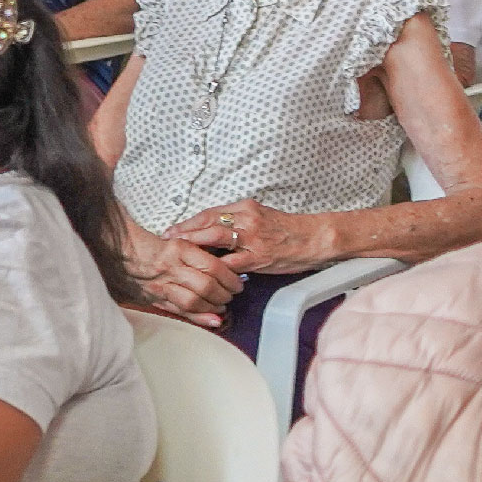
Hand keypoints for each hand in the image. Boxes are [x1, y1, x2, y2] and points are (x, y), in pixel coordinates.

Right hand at [128, 223, 243, 324]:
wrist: (120, 251)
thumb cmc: (151, 245)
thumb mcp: (177, 241)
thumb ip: (197, 252)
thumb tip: (223, 265)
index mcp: (180, 249)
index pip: (213, 266)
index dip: (229, 277)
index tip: (237, 282)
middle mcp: (172, 267)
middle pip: (206, 285)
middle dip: (224, 293)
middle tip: (232, 294)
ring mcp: (162, 284)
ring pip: (194, 300)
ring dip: (213, 306)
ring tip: (222, 305)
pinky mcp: (155, 298)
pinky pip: (180, 311)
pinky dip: (199, 318)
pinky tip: (213, 320)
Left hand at [169, 198, 327, 274]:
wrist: (314, 238)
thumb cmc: (289, 230)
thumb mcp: (262, 217)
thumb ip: (240, 222)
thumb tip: (216, 230)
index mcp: (246, 208)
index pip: (210, 213)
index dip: (189, 222)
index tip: (174, 229)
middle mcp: (246, 219)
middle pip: (207, 223)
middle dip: (184, 232)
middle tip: (167, 241)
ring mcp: (252, 238)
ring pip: (215, 239)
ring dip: (194, 247)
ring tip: (179, 254)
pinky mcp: (258, 256)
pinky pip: (231, 262)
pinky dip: (216, 268)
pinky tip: (204, 273)